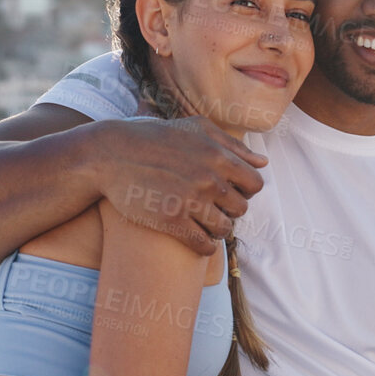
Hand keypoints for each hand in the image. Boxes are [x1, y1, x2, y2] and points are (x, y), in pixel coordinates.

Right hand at [97, 117, 266, 255]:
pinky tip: (195, 239)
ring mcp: (191, 200)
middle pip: (241, 209)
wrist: (111, 154)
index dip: (244, 190)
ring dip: (216, 229)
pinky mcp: (171, 221)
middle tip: (212, 208)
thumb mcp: (195, 129)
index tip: (228, 191)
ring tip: (203, 223)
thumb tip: (264, 162)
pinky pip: (204, 245)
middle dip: (229, 210)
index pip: (255, 184)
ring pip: (224, 229)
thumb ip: (232, 144)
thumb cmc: (154, 138)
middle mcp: (209, 178)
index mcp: (218, 155)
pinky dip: (204, 246)